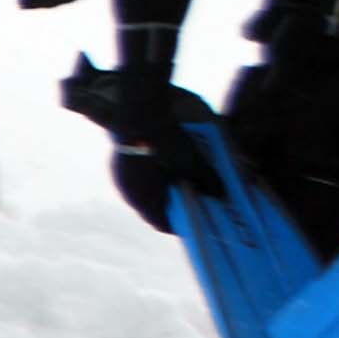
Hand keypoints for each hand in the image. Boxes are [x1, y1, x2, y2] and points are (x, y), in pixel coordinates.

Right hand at [58, 55, 222, 236]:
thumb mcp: (193, 163)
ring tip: (178, 180)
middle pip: (152, 208)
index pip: (162, 224)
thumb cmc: (168, 144)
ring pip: (143, 192)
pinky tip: (162, 164)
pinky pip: (136, 178)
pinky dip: (151, 177)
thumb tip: (220, 194)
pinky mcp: (118, 162)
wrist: (140, 113)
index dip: (180, 224)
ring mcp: (121, 178)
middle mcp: (129, 194)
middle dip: (172, 205)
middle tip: (190, 199)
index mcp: (145, 202)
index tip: (195, 220)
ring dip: (160, 190)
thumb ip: (207, 181)